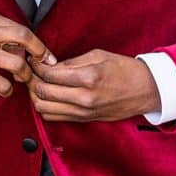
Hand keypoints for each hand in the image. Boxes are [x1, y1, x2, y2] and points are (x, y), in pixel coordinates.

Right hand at [0, 9, 54, 97]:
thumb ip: (1, 32)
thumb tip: (29, 46)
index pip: (22, 29)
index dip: (39, 44)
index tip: (48, 57)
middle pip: (23, 38)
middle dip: (39, 54)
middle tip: (43, 66)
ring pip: (16, 63)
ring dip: (24, 75)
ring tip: (21, 79)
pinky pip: (1, 83)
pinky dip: (7, 89)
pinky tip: (5, 90)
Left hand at [27, 50, 159, 122]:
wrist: (145, 90)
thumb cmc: (125, 69)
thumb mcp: (100, 55)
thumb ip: (73, 62)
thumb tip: (51, 65)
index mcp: (89, 77)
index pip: (51, 75)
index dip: (37, 66)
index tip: (33, 60)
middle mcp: (83, 98)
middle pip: (42, 93)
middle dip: (32, 81)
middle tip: (31, 71)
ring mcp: (82, 112)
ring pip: (44, 109)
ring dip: (36, 96)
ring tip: (37, 84)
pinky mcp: (83, 120)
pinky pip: (54, 117)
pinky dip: (45, 107)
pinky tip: (48, 96)